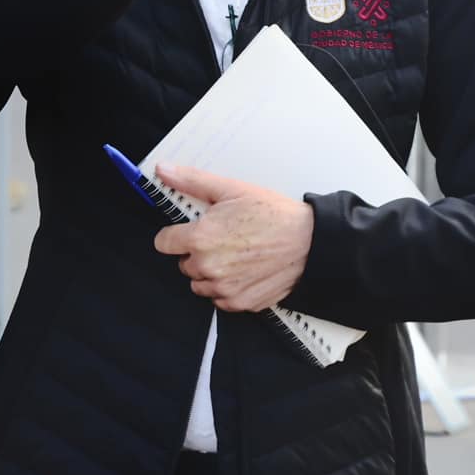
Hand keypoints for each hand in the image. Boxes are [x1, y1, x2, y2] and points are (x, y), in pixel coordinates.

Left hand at [153, 165, 314, 314]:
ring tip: (236, 256)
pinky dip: (228, 288)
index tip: (189, 231)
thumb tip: (164, 171)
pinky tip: (245, 271)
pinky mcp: (239, 303)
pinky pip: (220, 299)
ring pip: (200, 284)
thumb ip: (192, 181)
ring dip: (211, 273)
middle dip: (198, 253)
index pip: (163, 243)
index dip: (176, 234)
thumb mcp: (232, 189)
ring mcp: (223, 288)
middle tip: (224, 240)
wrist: (311, 242)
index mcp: (200, 238)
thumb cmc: (275, 215)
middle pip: (183, 264)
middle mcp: (207, 267)